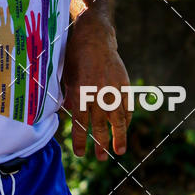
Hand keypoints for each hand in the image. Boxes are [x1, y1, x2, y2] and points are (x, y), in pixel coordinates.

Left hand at [62, 11, 130, 160]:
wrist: (95, 36)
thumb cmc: (76, 55)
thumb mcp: (67, 76)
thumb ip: (69, 97)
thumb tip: (69, 114)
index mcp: (80, 92)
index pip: (80, 123)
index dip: (79, 140)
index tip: (80, 153)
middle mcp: (97, 93)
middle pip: (100, 126)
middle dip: (100, 144)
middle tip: (100, 158)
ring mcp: (113, 89)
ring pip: (118, 119)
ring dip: (119, 136)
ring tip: (119, 150)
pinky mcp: (123, 84)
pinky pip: (127, 106)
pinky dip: (127, 118)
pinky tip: (125, 126)